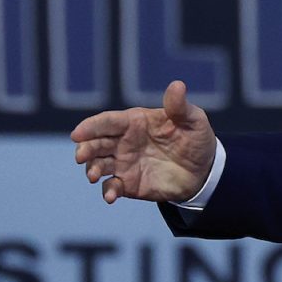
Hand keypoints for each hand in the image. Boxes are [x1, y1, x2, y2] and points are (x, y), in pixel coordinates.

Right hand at [70, 80, 216, 204]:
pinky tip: (111, 196)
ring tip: (94, 176)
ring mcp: (123, 163)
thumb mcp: (194, 121)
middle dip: (85, 148)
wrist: (204, 170)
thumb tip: (177, 85)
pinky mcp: (128, 183)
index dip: (91, 126)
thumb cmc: (195, 139)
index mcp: (134, 122)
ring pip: (98, 165)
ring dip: (92, 169)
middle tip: (81, 156)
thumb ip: (180, 107)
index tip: (77, 133)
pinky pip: (111, 187)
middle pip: (96, 143)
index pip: (108, 122)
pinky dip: (108, 191)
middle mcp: (123, 141)